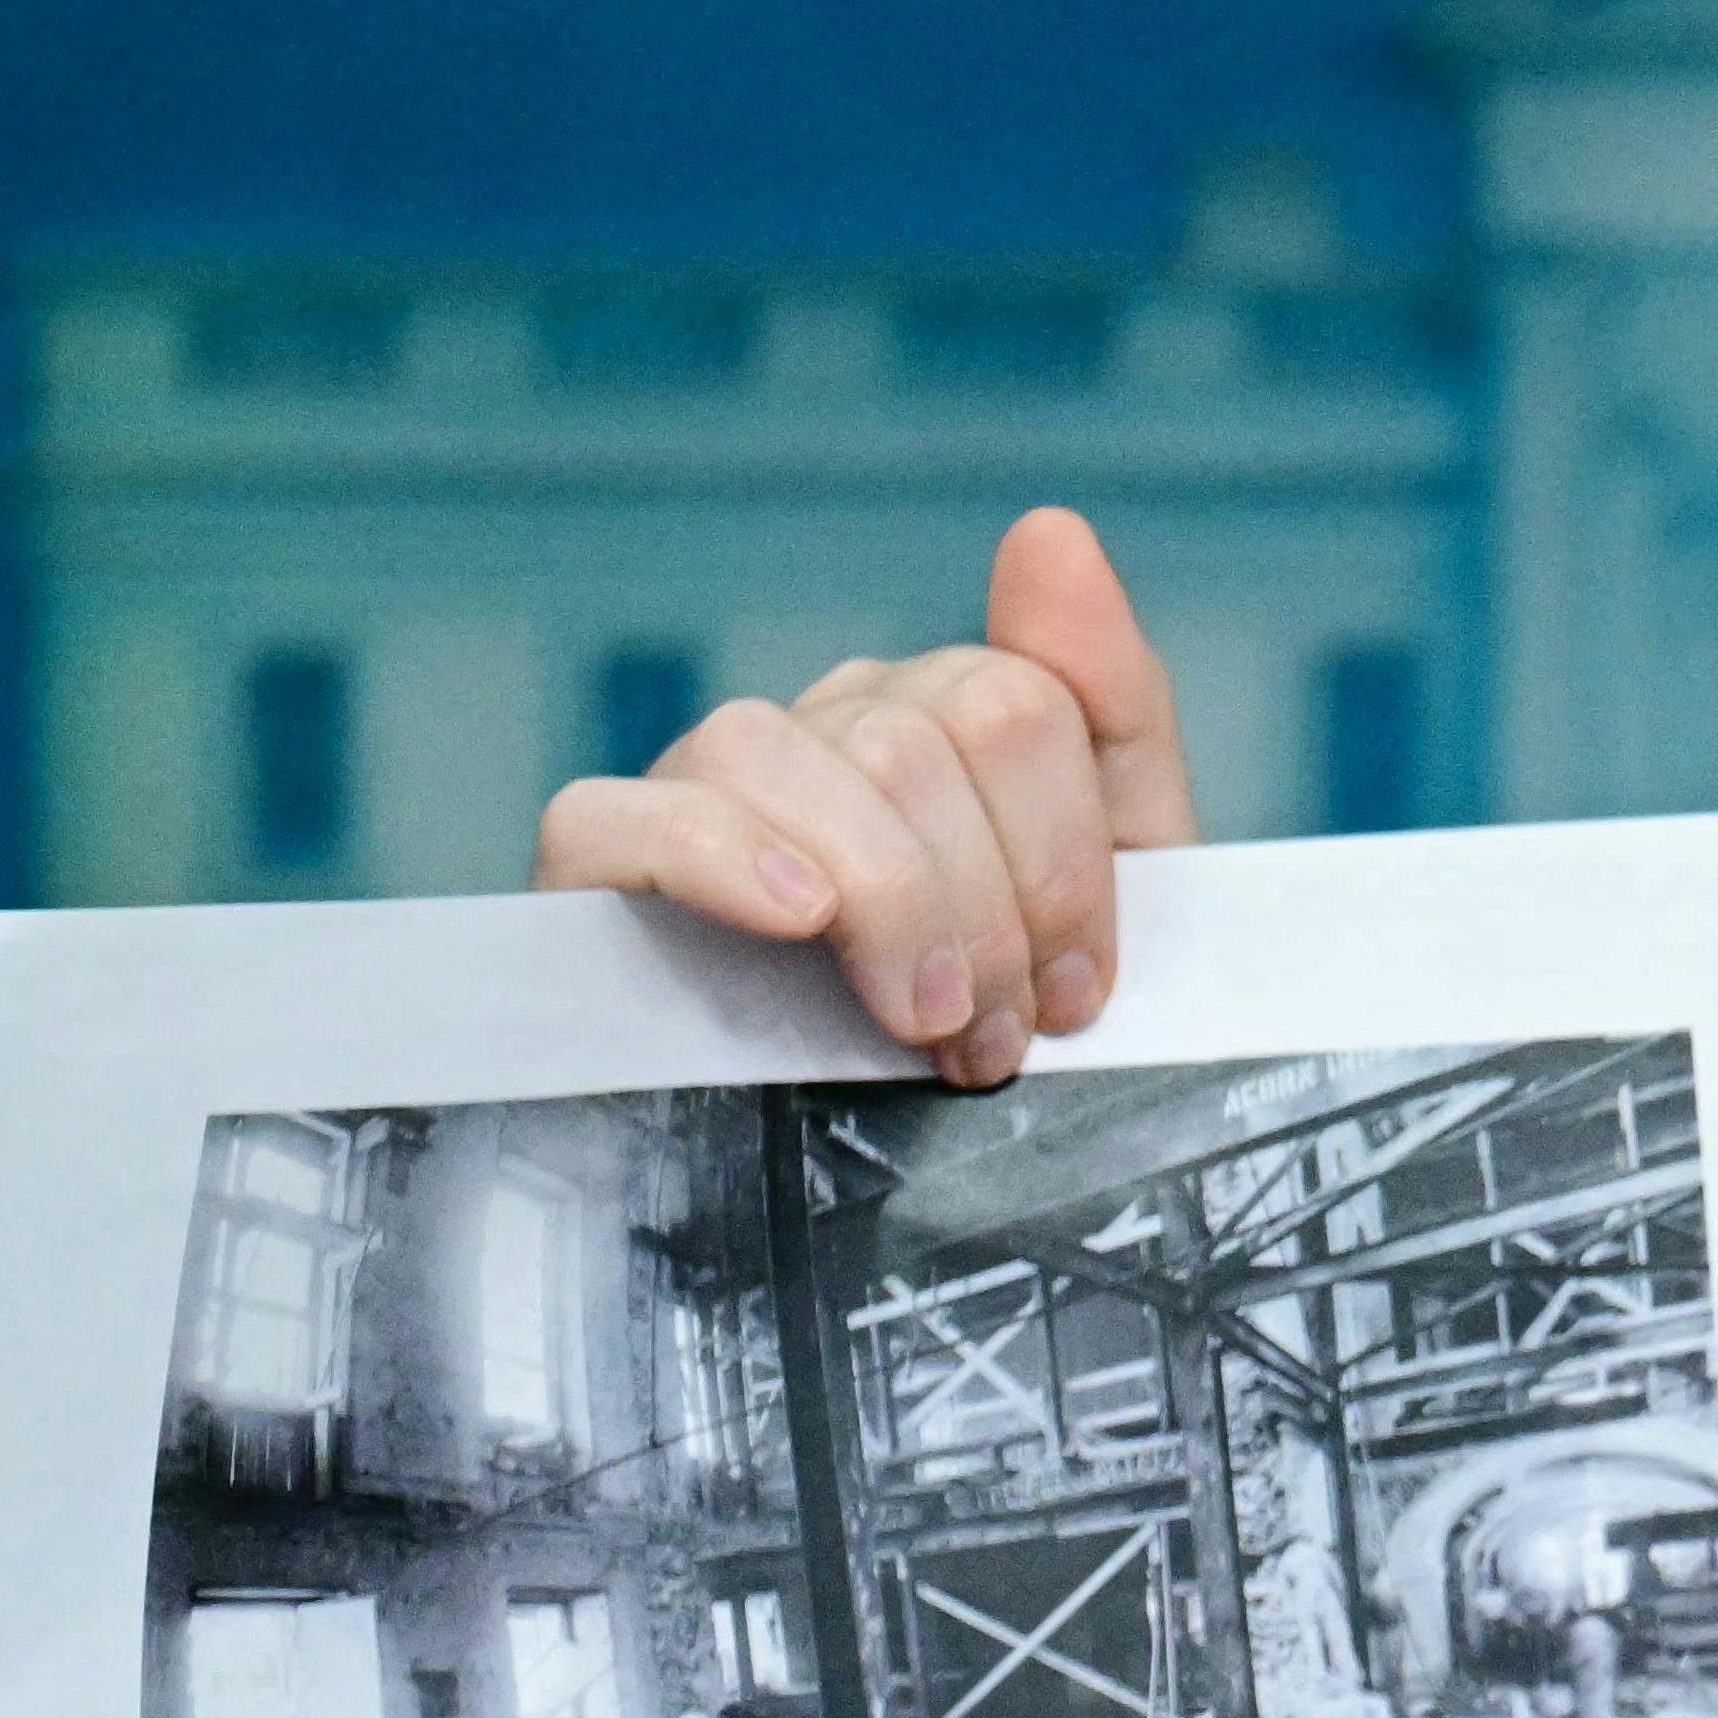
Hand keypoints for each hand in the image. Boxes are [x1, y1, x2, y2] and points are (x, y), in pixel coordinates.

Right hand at [532, 505, 1194, 1087]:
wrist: (884, 1189)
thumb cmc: (1000, 1025)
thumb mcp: (1120, 881)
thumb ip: (1108, 704)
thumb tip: (1051, 528)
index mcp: (939, 721)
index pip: (1020, 706)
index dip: (1070, 867)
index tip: (1078, 992)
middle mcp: (821, 729)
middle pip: (922, 735)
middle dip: (990, 911)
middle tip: (1002, 1037)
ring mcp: (707, 785)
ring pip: (794, 756)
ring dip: (891, 908)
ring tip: (925, 1028)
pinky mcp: (597, 864)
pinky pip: (624, 815)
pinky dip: (720, 859)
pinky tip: (795, 916)